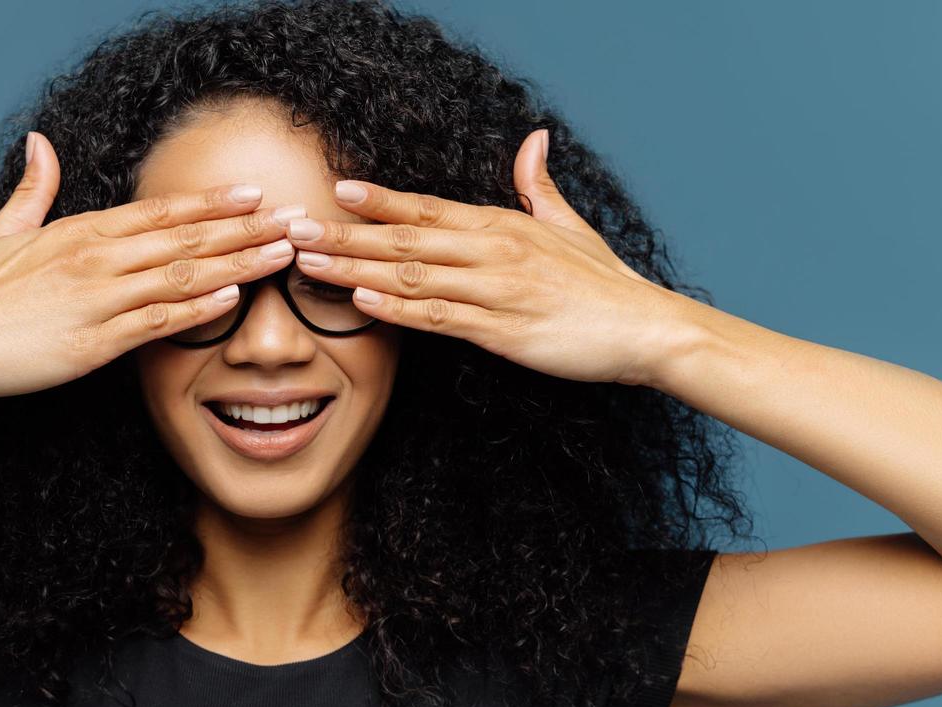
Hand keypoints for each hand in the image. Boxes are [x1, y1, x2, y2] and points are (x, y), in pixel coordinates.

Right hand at [0, 131, 299, 399]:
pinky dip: (196, 310)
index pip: (160, 211)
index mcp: (80, 231)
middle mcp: (96, 258)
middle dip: (245, 229)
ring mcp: (96, 300)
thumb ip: (32, 189)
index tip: (254, 194)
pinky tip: (232, 298)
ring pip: (181, 275)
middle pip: (185, 237)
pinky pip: (155, 322)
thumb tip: (39, 143)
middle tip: (294, 221)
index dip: (211, 202)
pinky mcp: (92, 343)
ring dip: (238, 263)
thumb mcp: (3, 232)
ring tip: (281, 255)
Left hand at [284, 129, 685, 387]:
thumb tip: (534, 140)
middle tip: (296, 228)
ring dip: (355, 268)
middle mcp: (493, 252)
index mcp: (503, 226)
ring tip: (310, 261)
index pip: (429, 207)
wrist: (646, 329)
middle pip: (406, 238)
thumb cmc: (605, 284)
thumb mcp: (570, 226)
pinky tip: (361, 300)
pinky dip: (397, 309)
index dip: (381, 199)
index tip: (337, 190)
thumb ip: (539, 186)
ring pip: (412, 276)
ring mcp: (495, 291)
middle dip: (347, 233)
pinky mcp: (501, 332)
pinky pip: (439, 318)